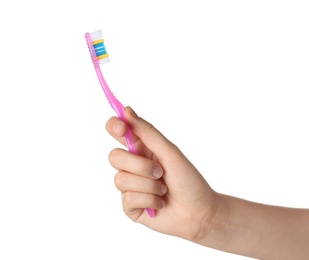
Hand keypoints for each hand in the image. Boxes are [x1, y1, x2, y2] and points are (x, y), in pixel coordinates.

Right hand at [106, 107, 218, 241]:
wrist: (199, 212)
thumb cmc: (188, 179)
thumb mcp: (170, 152)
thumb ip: (147, 132)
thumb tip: (126, 110)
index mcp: (141, 148)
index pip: (117, 131)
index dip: (115, 126)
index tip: (122, 128)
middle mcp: (133, 165)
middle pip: (114, 156)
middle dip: (139, 165)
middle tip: (160, 171)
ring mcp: (130, 186)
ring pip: (120, 179)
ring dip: (149, 185)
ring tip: (163, 189)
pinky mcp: (130, 206)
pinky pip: (128, 199)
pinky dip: (149, 200)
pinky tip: (160, 203)